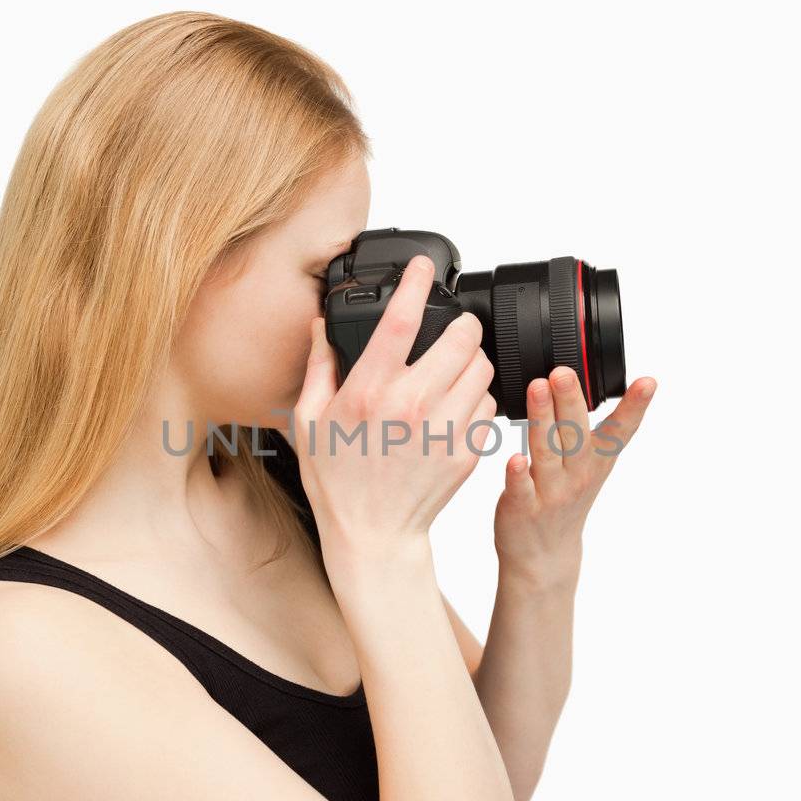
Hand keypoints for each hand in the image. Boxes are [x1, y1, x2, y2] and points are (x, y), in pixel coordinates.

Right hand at [294, 255, 497, 554]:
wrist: (373, 534)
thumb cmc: (339, 480)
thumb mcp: (311, 420)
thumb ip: (319, 366)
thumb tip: (321, 325)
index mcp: (369, 392)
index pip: (400, 321)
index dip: (415, 283)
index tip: (423, 267)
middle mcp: (411, 405)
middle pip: (461, 336)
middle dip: (460, 323)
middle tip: (451, 326)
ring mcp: (443, 428)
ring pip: (482, 367)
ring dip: (472, 358)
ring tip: (453, 366)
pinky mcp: (466, 449)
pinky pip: (489, 403)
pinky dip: (478, 396)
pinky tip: (457, 404)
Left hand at [493, 366, 657, 586]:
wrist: (544, 555)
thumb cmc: (564, 498)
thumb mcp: (589, 465)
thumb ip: (587, 425)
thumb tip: (582, 377)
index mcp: (596, 460)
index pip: (619, 430)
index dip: (635, 406)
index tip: (648, 382)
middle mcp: (578, 474)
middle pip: (576, 431)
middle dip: (571, 399)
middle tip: (563, 371)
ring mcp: (551, 492)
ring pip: (547, 451)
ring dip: (543, 419)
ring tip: (538, 389)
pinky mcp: (523, 507)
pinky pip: (521, 487)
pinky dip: (519, 473)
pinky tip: (515, 458)